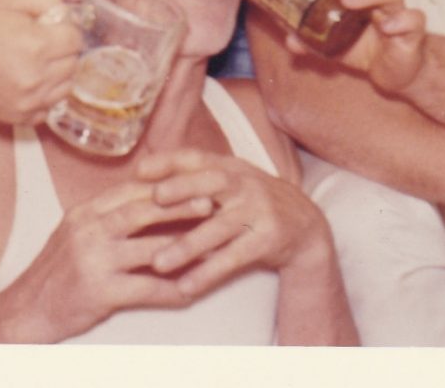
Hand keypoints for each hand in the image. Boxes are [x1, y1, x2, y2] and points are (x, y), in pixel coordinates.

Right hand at [0, 0, 82, 124]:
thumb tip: (69, 15)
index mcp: (36, 44)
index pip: (75, 38)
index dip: (63, 28)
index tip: (46, 26)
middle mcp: (36, 77)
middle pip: (73, 62)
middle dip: (62, 49)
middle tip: (37, 42)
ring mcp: (29, 101)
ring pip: (66, 85)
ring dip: (57, 72)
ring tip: (33, 61)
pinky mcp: (21, 117)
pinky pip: (51, 105)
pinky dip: (46, 93)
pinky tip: (27, 79)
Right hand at [0, 180, 214, 340]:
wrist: (27, 309)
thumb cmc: (57, 271)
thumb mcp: (76, 232)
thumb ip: (106, 215)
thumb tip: (146, 199)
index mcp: (85, 211)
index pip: (130, 189)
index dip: (164, 184)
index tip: (192, 179)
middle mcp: (88, 229)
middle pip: (142, 210)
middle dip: (180, 205)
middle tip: (210, 202)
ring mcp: (93, 260)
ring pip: (149, 248)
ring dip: (184, 247)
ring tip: (212, 246)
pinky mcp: (99, 291)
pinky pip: (145, 289)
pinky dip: (171, 291)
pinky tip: (191, 292)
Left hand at [136, 149, 335, 295]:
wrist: (305, 226)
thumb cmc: (252, 203)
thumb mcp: (230, 182)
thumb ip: (195, 179)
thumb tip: (144, 177)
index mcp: (229, 167)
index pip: (196, 158)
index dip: (169, 161)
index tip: (139, 170)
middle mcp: (244, 184)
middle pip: (211, 182)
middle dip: (182, 188)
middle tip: (153, 200)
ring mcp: (258, 210)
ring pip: (218, 228)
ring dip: (187, 246)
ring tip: (158, 262)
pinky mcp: (267, 238)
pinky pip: (234, 258)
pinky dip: (209, 273)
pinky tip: (187, 286)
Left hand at [289, 0, 426, 92]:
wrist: (396, 71)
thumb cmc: (363, 46)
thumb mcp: (331, 42)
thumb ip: (310, 38)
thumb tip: (289, 39)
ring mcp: (397, 10)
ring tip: (348, 1)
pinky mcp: (413, 31)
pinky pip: (414, 19)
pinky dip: (401, 19)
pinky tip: (386, 26)